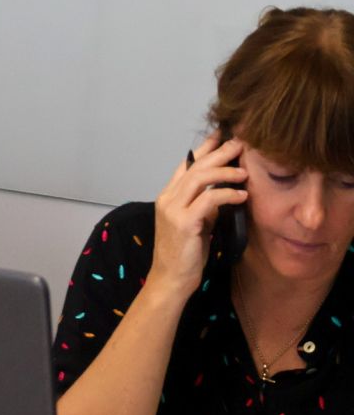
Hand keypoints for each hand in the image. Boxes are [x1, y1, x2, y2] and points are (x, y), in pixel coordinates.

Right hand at [147, 136, 247, 296]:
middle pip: (194, 166)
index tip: (223, 135)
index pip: (186, 164)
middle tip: (240, 144)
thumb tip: (225, 191)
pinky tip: (242, 196)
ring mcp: (173, 210)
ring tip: (245, 172)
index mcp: (167, 197)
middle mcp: (167, 199)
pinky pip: (209, 200)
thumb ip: (203, 205)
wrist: (170, 279)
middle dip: (219, 153)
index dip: (204, 148)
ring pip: (200, 178)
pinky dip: (228, 194)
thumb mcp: (194, 223)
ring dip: (225, 171)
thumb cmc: (183, 254)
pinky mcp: (184, 223)